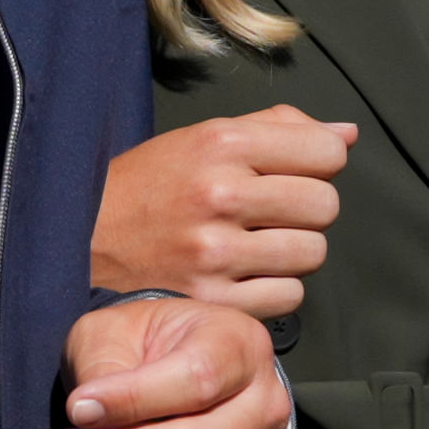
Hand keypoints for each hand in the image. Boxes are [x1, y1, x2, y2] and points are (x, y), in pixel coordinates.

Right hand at [90, 108, 356, 323]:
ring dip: (292, 253)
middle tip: (272, 214)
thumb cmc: (148, 187)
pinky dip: (272, 290)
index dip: (318, 164)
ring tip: (255, 246)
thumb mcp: (201, 139)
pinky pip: (288, 298)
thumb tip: (347, 135)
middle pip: (325, 206)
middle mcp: (219, 194)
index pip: (327, 154)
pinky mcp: (212, 299)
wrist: (81, 241)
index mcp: (220, 144)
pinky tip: (242, 276)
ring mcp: (216, 251)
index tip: (293, 173)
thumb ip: (277, 129)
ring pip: (312, 254)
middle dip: (306, 211)